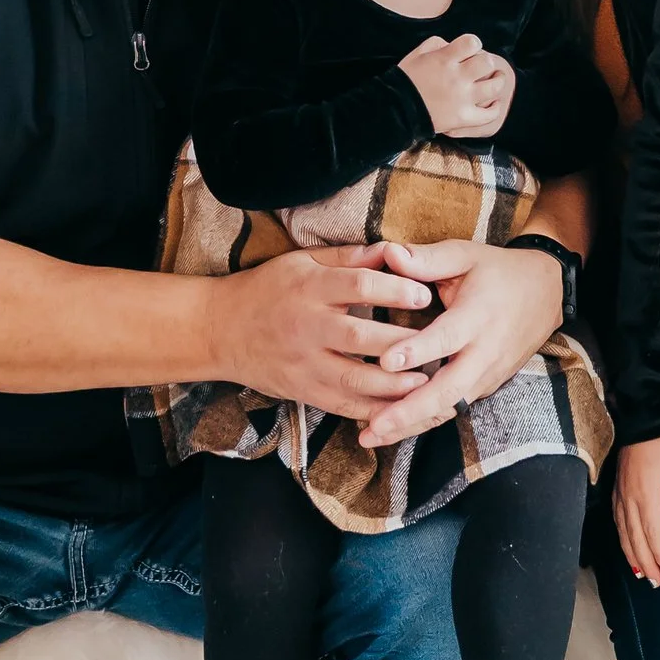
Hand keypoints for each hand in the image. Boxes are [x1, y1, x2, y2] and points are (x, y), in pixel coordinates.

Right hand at [213, 243, 434, 412]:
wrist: (219, 330)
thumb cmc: (267, 289)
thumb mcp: (302, 262)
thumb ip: (349, 258)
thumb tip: (394, 249)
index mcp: (310, 287)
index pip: (359, 286)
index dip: (395, 292)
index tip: (425, 296)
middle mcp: (307, 326)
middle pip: (361, 338)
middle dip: (403, 344)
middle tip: (440, 345)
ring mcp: (303, 363)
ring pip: (354, 378)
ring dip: (393, 384)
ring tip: (426, 382)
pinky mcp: (301, 390)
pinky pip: (340, 404)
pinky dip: (371, 410)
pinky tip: (398, 409)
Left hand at [352, 236, 564, 446]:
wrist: (545, 293)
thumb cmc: (497, 271)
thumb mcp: (466, 255)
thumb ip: (427, 258)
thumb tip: (389, 252)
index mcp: (478, 316)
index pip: (447, 337)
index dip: (418, 351)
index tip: (386, 362)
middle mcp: (485, 352)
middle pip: (449, 390)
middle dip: (409, 410)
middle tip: (372, 426)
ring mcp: (487, 375)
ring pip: (449, 408)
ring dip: (411, 424)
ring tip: (371, 437)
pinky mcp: (485, 387)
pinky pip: (453, 408)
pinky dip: (423, 421)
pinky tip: (390, 429)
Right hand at [401, 34, 512, 139]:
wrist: (396, 110)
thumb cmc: (407, 79)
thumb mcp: (418, 53)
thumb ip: (438, 44)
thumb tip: (454, 45)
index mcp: (445, 59)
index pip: (472, 42)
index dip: (473, 44)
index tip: (469, 50)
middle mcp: (457, 77)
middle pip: (487, 63)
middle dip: (485, 62)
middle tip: (481, 67)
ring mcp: (463, 99)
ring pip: (493, 87)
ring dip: (497, 81)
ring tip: (496, 80)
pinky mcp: (464, 117)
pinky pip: (489, 114)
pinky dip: (495, 108)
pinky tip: (494, 103)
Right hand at [614, 431, 659, 584]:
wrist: (648, 414)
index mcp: (647, 497)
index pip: (653, 535)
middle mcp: (629, 499)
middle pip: (636, 538)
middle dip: (645, 562)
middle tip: (654, 583)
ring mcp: (621, 492)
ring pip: (624, 531)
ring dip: (631, 554)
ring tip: (640, 572)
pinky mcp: (618, 485)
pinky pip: (617, 518)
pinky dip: (621, 536)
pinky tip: (626, 543)